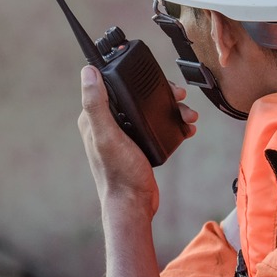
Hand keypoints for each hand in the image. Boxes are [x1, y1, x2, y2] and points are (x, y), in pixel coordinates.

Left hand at [78, 67, 197, 212]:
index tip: (153, 74)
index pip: (112, 86)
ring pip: (150, 111)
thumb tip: (88, 72)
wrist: (134, 205)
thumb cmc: (120, 174)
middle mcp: (107, 125)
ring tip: (188, 114)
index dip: (132, 77)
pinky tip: (185, 127)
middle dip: (160, 93)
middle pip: (136, 97)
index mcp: (94, 119)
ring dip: (171, 109)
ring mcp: (124, 135)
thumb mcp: (107, 135)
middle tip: (178, 94)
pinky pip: (157, 126)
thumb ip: (96, 103)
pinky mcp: (138, 145)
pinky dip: (173, 124)